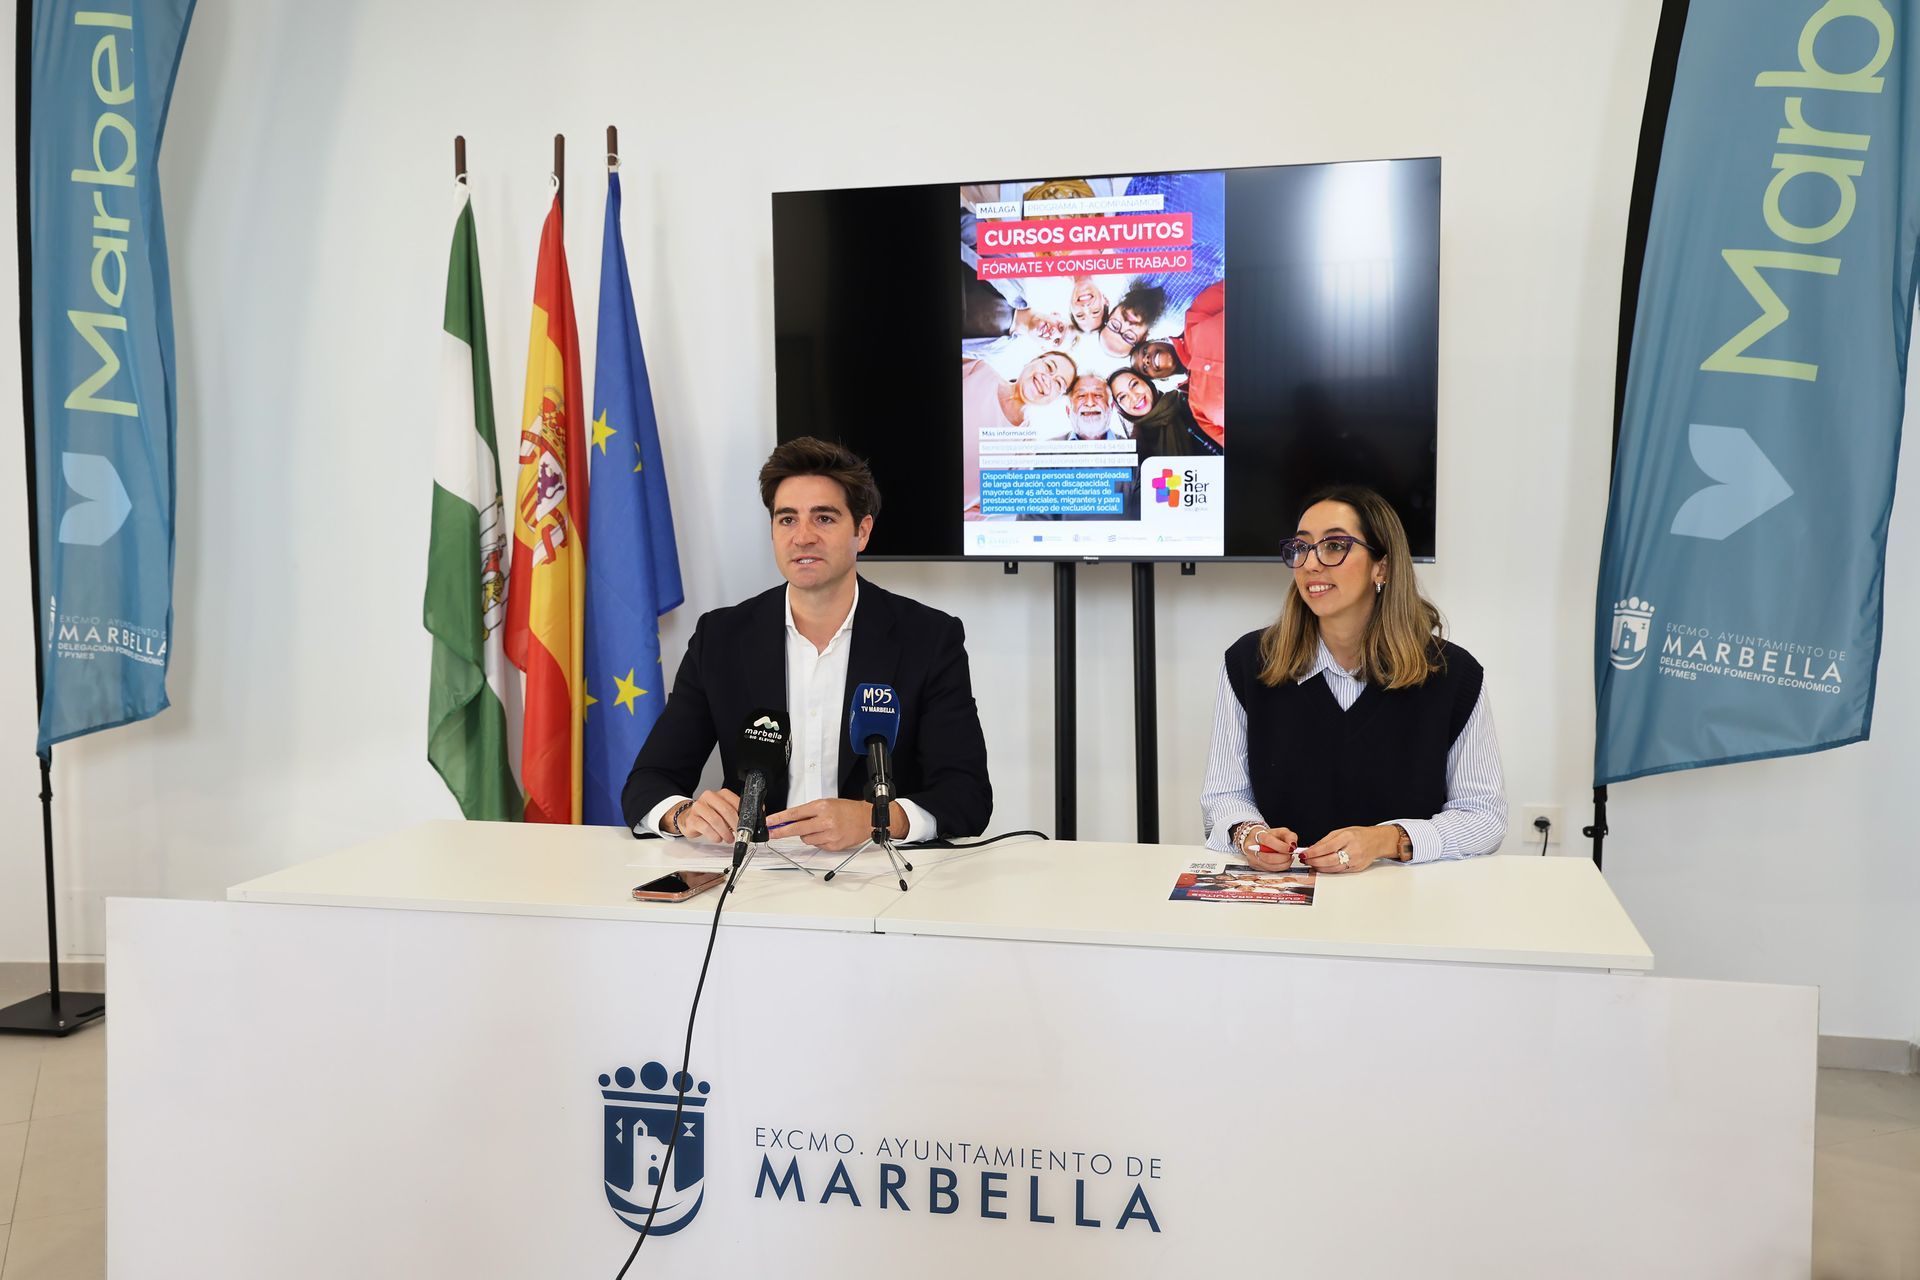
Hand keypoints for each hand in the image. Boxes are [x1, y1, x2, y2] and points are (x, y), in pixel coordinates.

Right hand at [674, 789, 740, 843]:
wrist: (690, 818)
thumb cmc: (710, 815)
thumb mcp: (723, 811)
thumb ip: (735, 814)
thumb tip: (748, 822)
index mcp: (720, 794)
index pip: (735, 802)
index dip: (742, 816)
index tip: (746, 826)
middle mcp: (709, 797)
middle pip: (726, 810)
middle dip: (735, 825)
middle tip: (739, 834)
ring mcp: (699, 807)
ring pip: (716, 820)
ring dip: (725, 832)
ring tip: (729, 838)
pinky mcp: (692, 819)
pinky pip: (706, 828)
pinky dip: (714, 836)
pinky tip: (718, 838)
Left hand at [762, 798, 897, 851]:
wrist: (866, 819)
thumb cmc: (847, 810)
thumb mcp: (826, 803)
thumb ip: (808, 812)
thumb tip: (790, 820)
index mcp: (822, 807)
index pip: (795, 814)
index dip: (780, 819)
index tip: (770, 822)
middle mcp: (825, 821)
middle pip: (797, 829)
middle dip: (782, 832)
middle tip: (772, 833)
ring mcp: (829, 835)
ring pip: (806, 839)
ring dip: (806, 835)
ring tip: (818, 828)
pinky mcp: (833, 846)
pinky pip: (817, 845)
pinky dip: (818, 840)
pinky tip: (827, 834)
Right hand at [1238, 824, 1297, 871]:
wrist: (1255, 840)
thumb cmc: (1269, 836)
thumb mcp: (1281, 832)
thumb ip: (1290, 836)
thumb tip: (1293, 846)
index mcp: (1257, 835)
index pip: (1268, 841)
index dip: (1281, 846)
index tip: (1291, 849)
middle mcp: (1252, 847)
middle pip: (1268, 857)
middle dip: (1284, 858)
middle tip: (1290, 855)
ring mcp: (1252, 858)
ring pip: (1270, 866)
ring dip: (1283, 864)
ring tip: (1288, 858)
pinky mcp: (1255, 867)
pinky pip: (1270, 870)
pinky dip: (1279, 867)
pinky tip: (1282, 862)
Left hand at [1298, 825, 1401, 873]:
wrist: (1377, 841)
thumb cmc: (1359, 835)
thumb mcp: (1341, 831)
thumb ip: (1326, 840)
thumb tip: (1312, 848)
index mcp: (1348, 837)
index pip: (1327, 847)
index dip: (1313, 852)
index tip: (1304, 854)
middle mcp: (1353, 849)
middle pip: (1330, 860)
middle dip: (1315, 862)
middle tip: (1306, 860)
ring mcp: (1356, 860)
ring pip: (1334, 868)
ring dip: (1320, 868)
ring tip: (1312, 864)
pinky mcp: (1357, 868)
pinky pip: (1340, 871)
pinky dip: (1329, 870)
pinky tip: (1322, 868)